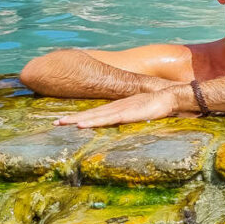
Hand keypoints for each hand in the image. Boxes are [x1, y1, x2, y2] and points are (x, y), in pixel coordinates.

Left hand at [55, 89, 176, 127]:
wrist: (169, 97)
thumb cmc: (158, 105)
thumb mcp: (141, 114)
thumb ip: (133, 118)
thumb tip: (127, 124)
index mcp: (118, 107)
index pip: (95, 113)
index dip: (80, 116)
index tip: (66, 120)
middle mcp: (115, 107)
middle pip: (90, 114)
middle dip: (72, 118)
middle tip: (55, 123)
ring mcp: (120, 110)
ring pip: (94, 117)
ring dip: (77, 120)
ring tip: (61, 123)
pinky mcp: (126, 114)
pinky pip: (105, 120)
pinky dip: (92, 122)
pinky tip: (81, 126)